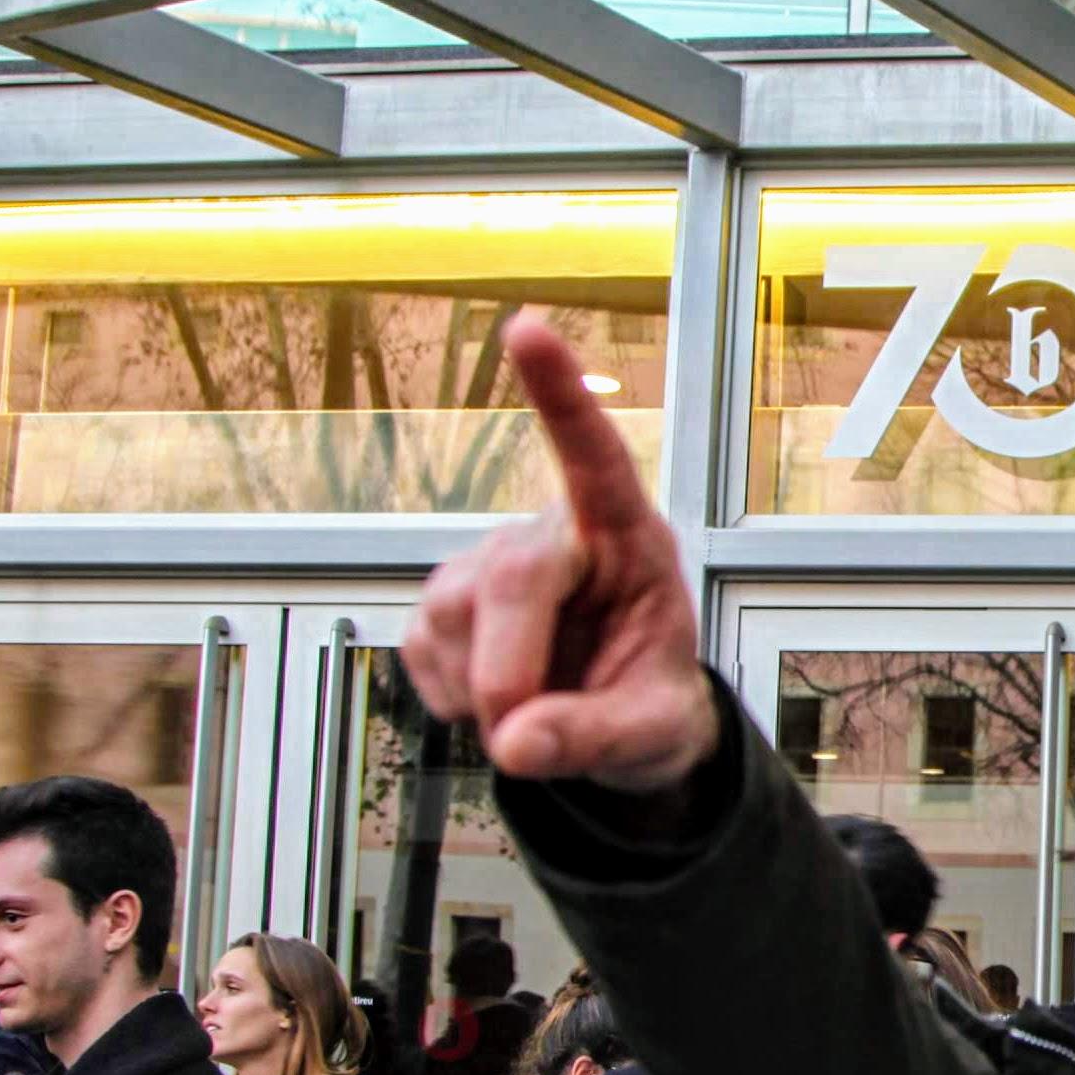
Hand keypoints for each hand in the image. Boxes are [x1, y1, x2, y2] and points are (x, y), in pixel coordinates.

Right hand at [404, 317, 712, 793]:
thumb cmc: (650, 702)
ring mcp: (486, 566)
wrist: (615, 730)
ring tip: (537, 712)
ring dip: (481, 690)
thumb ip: (593, 736)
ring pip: (453, 618)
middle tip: (518, 740)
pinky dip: (452, 698)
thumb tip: (515, 744)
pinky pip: (421, 651)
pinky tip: (490, 699)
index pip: (595, 457)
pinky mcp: (442, 605)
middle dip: (507, 669)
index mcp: (626, 538)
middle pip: (510, 577)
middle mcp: (553, 536)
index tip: (526, 331)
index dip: (560, 394)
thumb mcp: (652, 734)